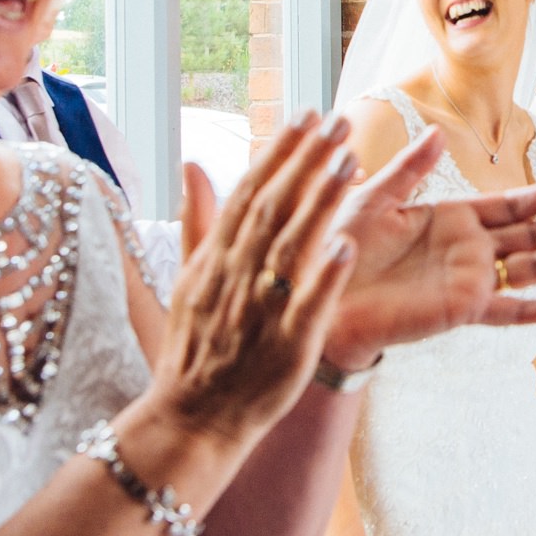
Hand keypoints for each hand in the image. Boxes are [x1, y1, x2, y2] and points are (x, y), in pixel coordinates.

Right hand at [157, 112, 360, 447]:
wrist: (190, 420)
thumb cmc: (194, 350)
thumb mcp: (187, 281)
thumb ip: (197, 221)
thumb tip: (193, 163)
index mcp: (214, 259)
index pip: (249, 191)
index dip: (280, 151)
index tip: (307, 114)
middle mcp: (235, 277)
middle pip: (272, 207)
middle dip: (305, 161)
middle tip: (337, 120)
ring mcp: (259, 311)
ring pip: (289, 246)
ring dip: (318, 202)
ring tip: (348, 161)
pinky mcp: (284, 347)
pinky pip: (305, 306)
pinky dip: (324, 275)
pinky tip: (348, 244)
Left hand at [322, 130, 535, 371]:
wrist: (318, 295)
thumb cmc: (337, 246)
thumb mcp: (373, 197)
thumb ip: (409, 169)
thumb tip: (439, 132)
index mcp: (453, 218)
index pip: (513, 205)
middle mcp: (471, 250)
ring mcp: (472, 280)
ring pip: (535, 267)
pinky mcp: (464, 309)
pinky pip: (514, 310)